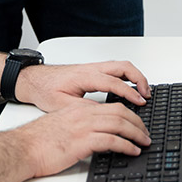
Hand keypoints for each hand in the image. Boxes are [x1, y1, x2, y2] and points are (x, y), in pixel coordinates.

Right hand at [13, 100, 151, 177]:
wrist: (22, 149)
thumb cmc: (37, 141)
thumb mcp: (62, 126)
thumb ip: (78, 126)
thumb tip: (95, 135)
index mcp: (78, 108)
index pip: (111, 106)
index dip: (128, 114)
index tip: (136, 124)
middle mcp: (82, 113)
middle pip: (119, 112)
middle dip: (137, 123)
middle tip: (145, 133)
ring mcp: (82, 127)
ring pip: (119, 123)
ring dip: (136, 133)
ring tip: (144, 142)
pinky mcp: (81, 141)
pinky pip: (111, 140)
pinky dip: (126, 145)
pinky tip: (132, 151)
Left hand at [14, 60, 150, 112]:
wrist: (34, 80)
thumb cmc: (45, 90)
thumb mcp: (62, 105)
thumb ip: (84, 109)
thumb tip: (103, 115)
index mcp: (84, 76)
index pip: (114, 82)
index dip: (129, 93)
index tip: (140, 102)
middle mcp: (91, 68)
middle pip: (123, 67)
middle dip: (139, 80)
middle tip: (147, 95)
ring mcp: (93, 67)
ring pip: (121, 66)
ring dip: (135, 77)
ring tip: (143, 93)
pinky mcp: (93, 70)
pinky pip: (116, 69)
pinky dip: (128, 77)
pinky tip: (131, 88)